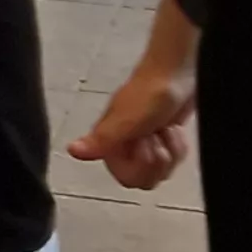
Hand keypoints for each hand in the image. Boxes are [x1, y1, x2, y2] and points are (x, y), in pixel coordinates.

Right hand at [69, 45, 196, 191]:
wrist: (177, 72)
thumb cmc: (150, 93)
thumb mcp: (126, 119)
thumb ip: (101, 140)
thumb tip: (72, 150)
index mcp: (111, 143)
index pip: (126, 178)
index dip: (140, 167)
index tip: (143, 144)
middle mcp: (126, 146)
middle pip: (146, 179)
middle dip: (158, 160)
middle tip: (156, 136)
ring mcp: (146, 143)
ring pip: (163, 170)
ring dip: (171, 150)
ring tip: (165, 129)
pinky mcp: (163, 139)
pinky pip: (174, 159)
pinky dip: (179, 146)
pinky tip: (174, 129)